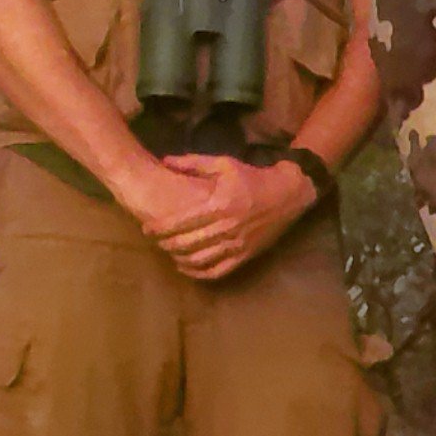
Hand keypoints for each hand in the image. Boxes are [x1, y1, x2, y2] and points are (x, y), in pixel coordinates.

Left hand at [137, 153, 302, 283]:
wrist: (288, 194)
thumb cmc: (253, 177)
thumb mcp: (224, 163)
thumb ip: (193, 163)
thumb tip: (165, 161)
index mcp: (220, 204)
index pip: (181, 222)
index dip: (160, 228)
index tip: (147, 227)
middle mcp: (227, 228)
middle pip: (187, 244)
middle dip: (165, 243)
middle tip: (154, 240)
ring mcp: (237, 245)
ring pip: (199, 260)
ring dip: (179, 259)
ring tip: (168, 251)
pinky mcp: (245, 255)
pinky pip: (217, 271)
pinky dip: (198, 273)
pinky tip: (186, 267)